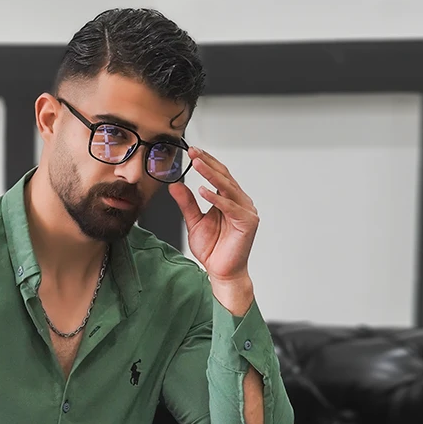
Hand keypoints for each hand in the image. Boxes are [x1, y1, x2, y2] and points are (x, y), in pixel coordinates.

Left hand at [167, 147, 259, 283]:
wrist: (221, 272)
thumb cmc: (213, 250)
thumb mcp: (194, 222)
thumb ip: (187, 203)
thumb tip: (174, 185)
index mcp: (229, 199)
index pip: (218, 175)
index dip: (206, 162)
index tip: (192, 151)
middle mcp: (240, 202)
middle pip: (224, 176)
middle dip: (207, 163)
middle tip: (193, 152)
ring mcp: (246, 211)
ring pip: (227, 187)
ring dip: (211, 175)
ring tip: (197, 164)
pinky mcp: (247, 222)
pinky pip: (230, 207)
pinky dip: (217, 199)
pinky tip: (203, 191)